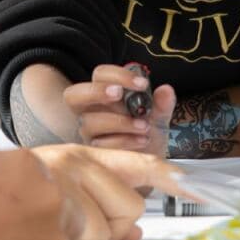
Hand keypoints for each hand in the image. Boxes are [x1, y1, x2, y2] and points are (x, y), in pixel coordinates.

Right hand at [35, 145, 184, 239]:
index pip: (142, 164)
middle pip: (132, 207)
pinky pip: (89, 236)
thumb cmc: (24, 202)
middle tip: (76, 224)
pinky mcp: (56, 200)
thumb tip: (135, 234)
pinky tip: (51, 232)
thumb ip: (107, 212)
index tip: (201, 191)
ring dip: (88, 239)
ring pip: (108, 228)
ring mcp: (66, 178)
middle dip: (112, 226)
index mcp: (85, 157)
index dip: (173, 178)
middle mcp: (78, 161)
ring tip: (57, 227)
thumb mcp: (68, 198)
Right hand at [62, 64, 177, 154]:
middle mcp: (91, 111)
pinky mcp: (94, 152)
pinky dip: (124, 140)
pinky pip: (101, 145)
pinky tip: (142, 140)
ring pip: (89, 122)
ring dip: (119, 121)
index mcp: (104, 94)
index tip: (142, 84)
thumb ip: (162, 104)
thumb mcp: (159, 117)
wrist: (148, 164)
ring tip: (144, 125)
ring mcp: (89, 133)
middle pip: (74, 94)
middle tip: (119, 94)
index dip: (118, 75)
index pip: (100, 74)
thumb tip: (166, 90)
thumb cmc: (146, 133)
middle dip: (97, 91)